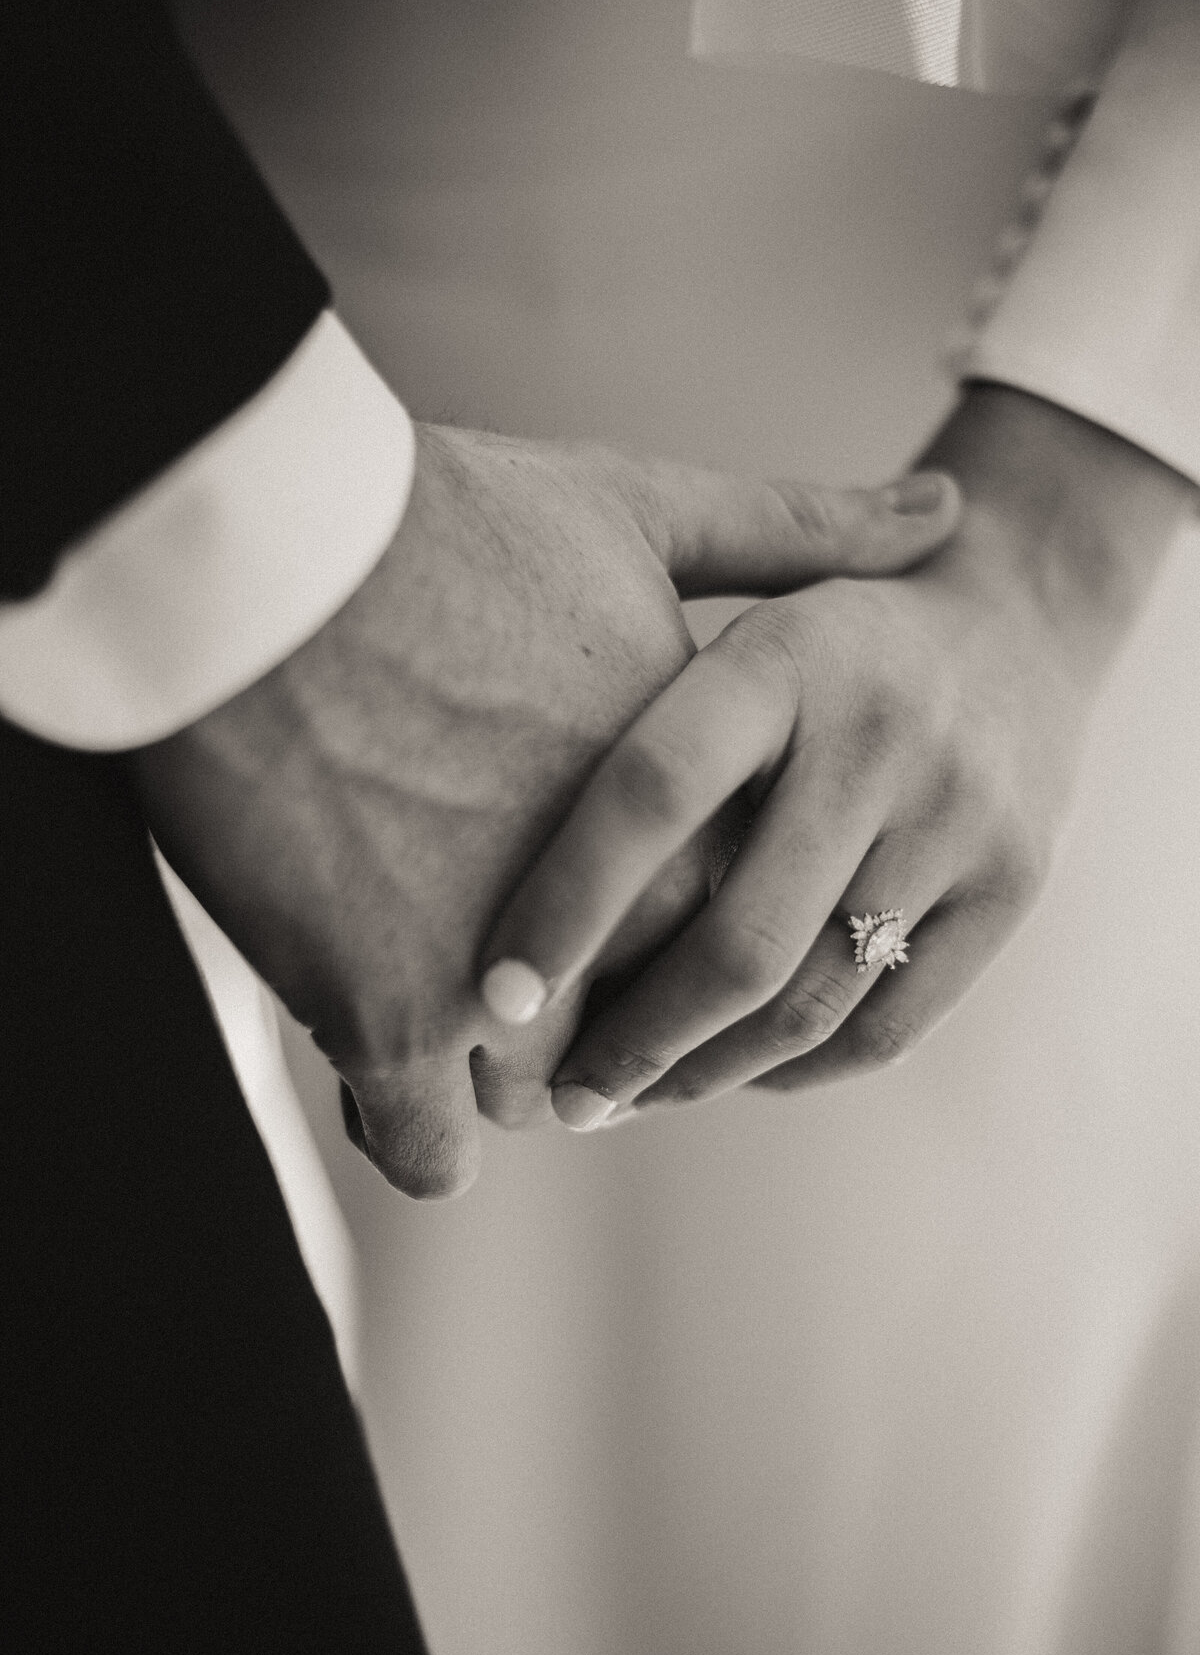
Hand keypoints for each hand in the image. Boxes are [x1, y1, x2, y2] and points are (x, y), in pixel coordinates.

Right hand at [131, 421, 957, 1195]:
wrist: (258, 564)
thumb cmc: (436, 525)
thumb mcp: (636, 506)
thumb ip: (797, 531)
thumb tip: (948, 509)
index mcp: (700, 807)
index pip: (738, 927)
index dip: (684, 934)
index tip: (631, 921)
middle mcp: (631, 912)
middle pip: (647, 1027)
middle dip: (605, 1028)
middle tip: (531, 987)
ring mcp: (511, 984)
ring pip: (538, 1095)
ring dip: (502, 1075)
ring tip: (445, 1007)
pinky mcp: (389, 1022)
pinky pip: (427, 1147)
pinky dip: (413, 1132)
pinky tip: (389, 1079)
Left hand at [480, 386, 1195, 1127]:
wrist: (1019, 615)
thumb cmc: (813, 637)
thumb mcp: (724, 613)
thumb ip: (630, 706)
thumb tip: (475, 859)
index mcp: (783, 654)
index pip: (653, 793)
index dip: (565, 909)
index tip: (489, 1000)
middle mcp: (882, 734)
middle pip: (742, 941)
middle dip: (631, 1043)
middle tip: (553, 1099)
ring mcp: (961, 817)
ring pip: (810, 1002)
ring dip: (700, 1073)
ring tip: (618, 1098)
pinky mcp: (1015, 887)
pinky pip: (885, 1025)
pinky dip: (790, 1070)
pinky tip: (720, 1070)